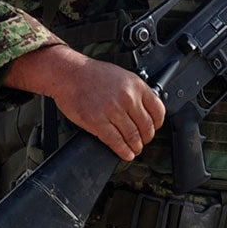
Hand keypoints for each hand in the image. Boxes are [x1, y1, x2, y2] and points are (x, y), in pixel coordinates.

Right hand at [4, 46, 162, 161]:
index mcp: (136, 85)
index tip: (154, 128)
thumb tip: (144, 110)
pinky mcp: (98, 122)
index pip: (158, 110)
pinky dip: (123, 151)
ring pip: (132, 136)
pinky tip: (125, 153)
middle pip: (146, 126)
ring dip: (136, 147)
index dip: (157, 124)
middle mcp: (127, 98)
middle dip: (146, 138)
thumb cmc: (91, 74)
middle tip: (143, 141)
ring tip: (134, 149)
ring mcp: (112, 111)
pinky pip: (116, 142)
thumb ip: (134, 92)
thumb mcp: (121, 76)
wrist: (68, 74)